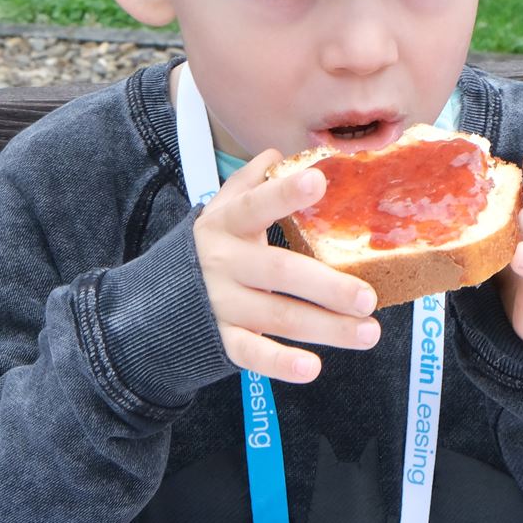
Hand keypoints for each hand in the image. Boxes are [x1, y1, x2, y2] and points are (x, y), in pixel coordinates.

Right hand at [193, 149, 381, 382]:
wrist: (154, 302)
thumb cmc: (207, 250)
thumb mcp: (219, 213)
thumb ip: (248, 183)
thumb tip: (277, 154)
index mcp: (226, 224)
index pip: (255, 205)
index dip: (284, 193)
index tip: (318, 181)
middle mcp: (223, 262)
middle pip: (279, 271)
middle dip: (327, 285)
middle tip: (367, 297)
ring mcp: (221, 303)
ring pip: (277, 315)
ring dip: (326, 327)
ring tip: (368, 332)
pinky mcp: (221, 338)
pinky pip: (251, 352)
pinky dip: (280, 362)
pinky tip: (311, 368)